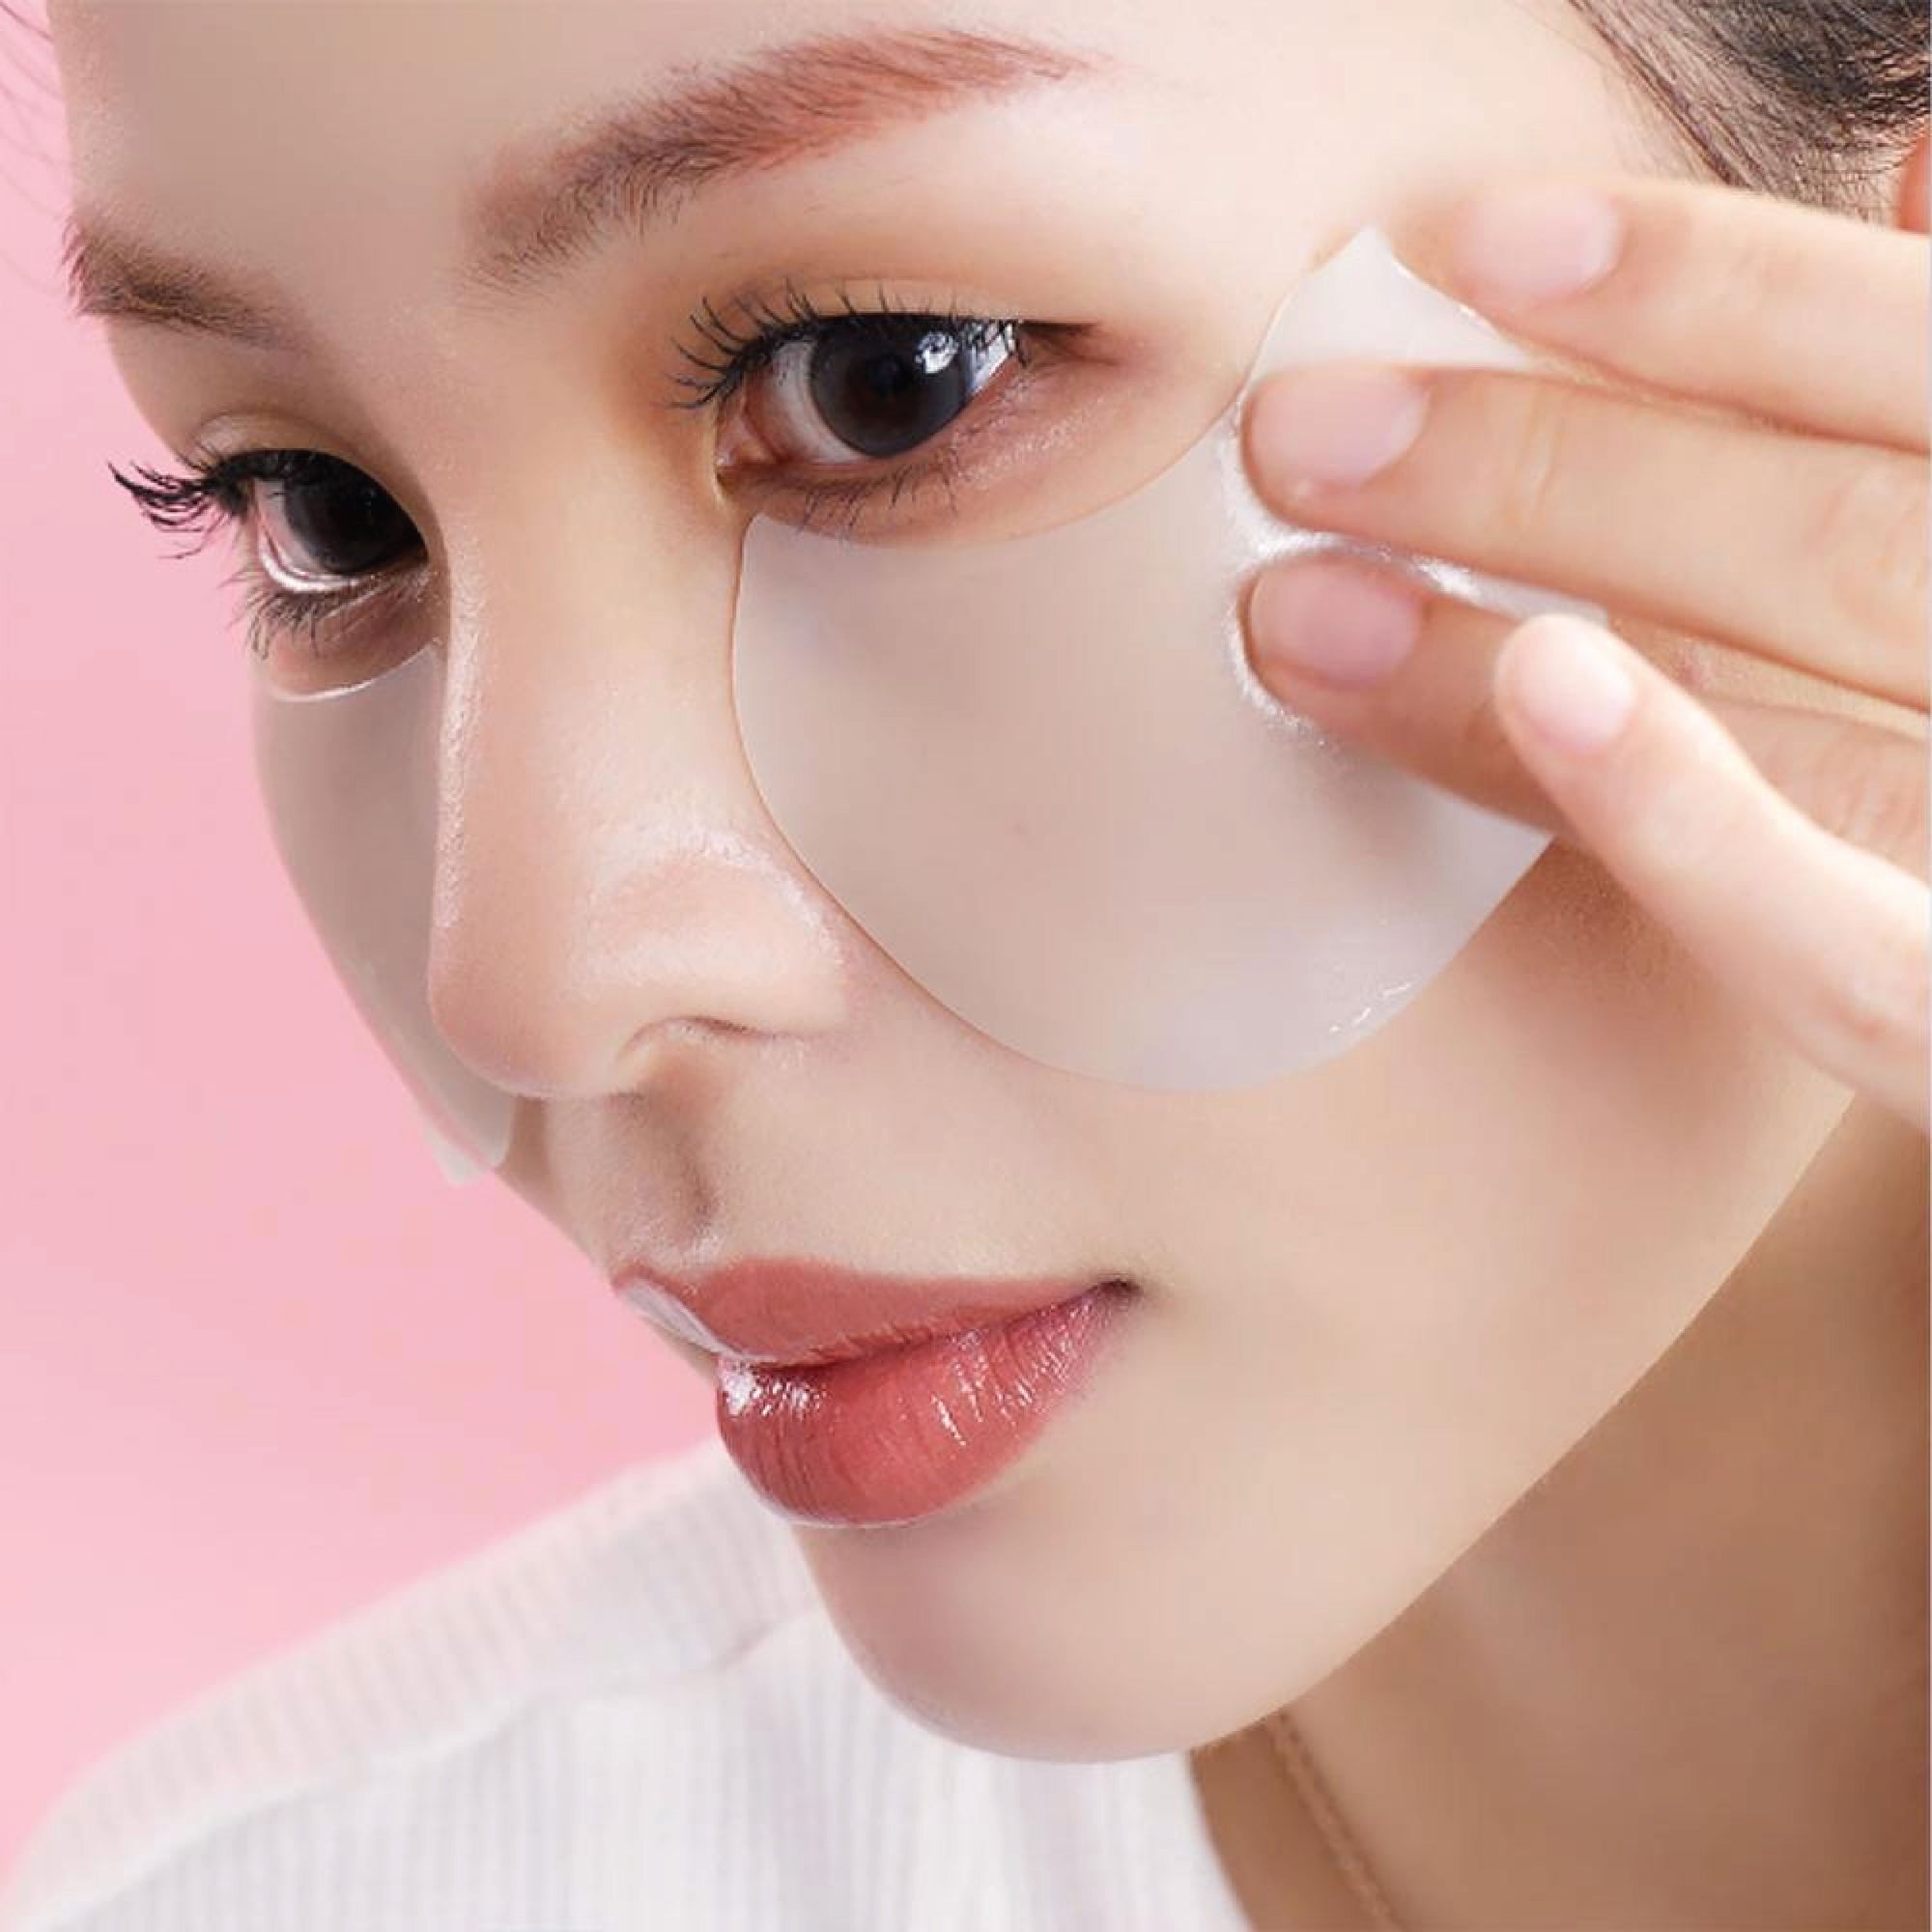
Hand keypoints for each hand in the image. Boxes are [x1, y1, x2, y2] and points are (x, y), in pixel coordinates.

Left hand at [1240, 154, 1929, 1130]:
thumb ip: (1923, 385)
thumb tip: (1918, 141)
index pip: (1900, 355)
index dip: (1700, 286)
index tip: (1464, 243)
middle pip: (1823, 537)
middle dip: (1537, 473)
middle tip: (1293, 440)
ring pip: (1792, 724)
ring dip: (1505, 657)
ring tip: (1291, 606)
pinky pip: (1838, 954)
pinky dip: (1687, 825)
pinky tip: (1540, 697)